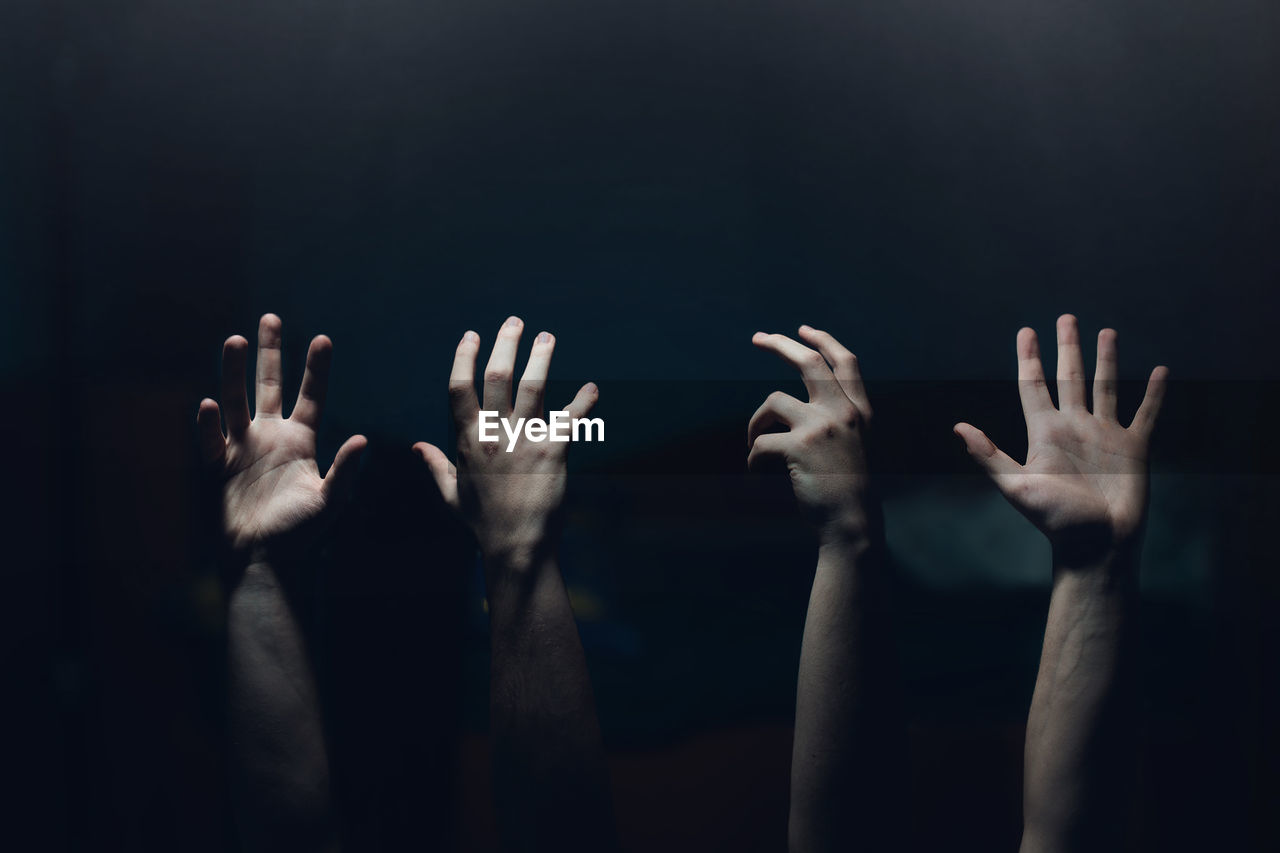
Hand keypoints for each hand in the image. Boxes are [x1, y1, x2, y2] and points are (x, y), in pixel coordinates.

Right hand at [196, 314, 365, 555]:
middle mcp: (271, 438)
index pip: (312, 397)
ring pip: (236, 401)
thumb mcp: (329, 502)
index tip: (322, 338)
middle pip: (269, 386)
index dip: (316, 369)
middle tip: (270, 317)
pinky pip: (210, 440)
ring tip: (234, 339)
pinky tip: (209, 403)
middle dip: (270, 352)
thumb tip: (364, 440)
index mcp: (302, 442)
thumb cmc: (299, 534)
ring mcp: (242, 449)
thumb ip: (344, 471)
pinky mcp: (218, 467)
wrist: (262, 562)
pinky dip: (208, 423)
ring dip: (233, 372)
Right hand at [414, 316, 597, 572]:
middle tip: (515, 322)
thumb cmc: (482, 523)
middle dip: (506, 344)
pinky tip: (592, 388)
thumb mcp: (450, 493)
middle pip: (498, 377)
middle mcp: (494, 435)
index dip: (464, 358)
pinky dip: (584, 402)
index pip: (460, 388)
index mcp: (468, 441)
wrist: (515, 547)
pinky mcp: (553, 452)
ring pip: (532, 388)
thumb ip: (435, 465)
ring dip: (541, 359)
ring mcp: (524, 441)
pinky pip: (570, 418)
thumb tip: (416, 446)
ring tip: (547, 338)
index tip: (472, 335)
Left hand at [748, 325, 874, 541]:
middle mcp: (844, 412)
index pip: (846, 362)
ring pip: (772, 402)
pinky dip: (752, 456)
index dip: (824, 341)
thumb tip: (800, 400)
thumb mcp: (855, 444)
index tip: (804, 329)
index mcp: (860, 411)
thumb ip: (839, 418)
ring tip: (752, 442)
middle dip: (780, 344)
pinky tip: (756, 469)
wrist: (851, 522)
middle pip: (808, 364)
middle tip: (758, 338)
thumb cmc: (848, 489)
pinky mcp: (800, 447)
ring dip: (754, 421)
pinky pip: (760, 441)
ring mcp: (822, 427)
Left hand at [954, 314, 1167, 561]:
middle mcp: (1074, 427)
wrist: (1098, 546)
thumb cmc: (1056, 521)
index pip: (1034, 385)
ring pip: (1106, 386)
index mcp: (1045, 433)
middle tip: (1065, 318)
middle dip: (1067, 348)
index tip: (1026, 331)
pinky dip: (1153, 393)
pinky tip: (1158, 371)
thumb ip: (989, 455)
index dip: (1029, 358)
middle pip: (1069, 377)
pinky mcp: (1134, 447)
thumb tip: (957, 426)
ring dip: (1106, 360)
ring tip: (1106, 331)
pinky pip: (1146, 413)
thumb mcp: (1017, 486)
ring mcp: (1105, 435)